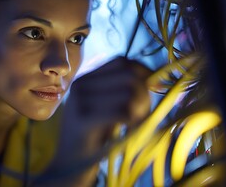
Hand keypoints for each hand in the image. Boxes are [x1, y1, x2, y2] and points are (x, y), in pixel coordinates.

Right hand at [36, 56, 151, 185]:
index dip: (144, 72)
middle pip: (129, 76)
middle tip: (144, 116)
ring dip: (142, 111)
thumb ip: (123, 89)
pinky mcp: (82, 121)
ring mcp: (79, 101)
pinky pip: (123, 111)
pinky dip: (135, 123)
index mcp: (86, 78)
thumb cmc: (94, 135)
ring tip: (136, 126)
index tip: (155, 90)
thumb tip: (156, 78)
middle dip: (145, 96)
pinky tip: (130, 132)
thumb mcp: (107, 106)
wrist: (70, 164)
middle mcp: (80, 84)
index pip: (122, 61)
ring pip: (129, 93)